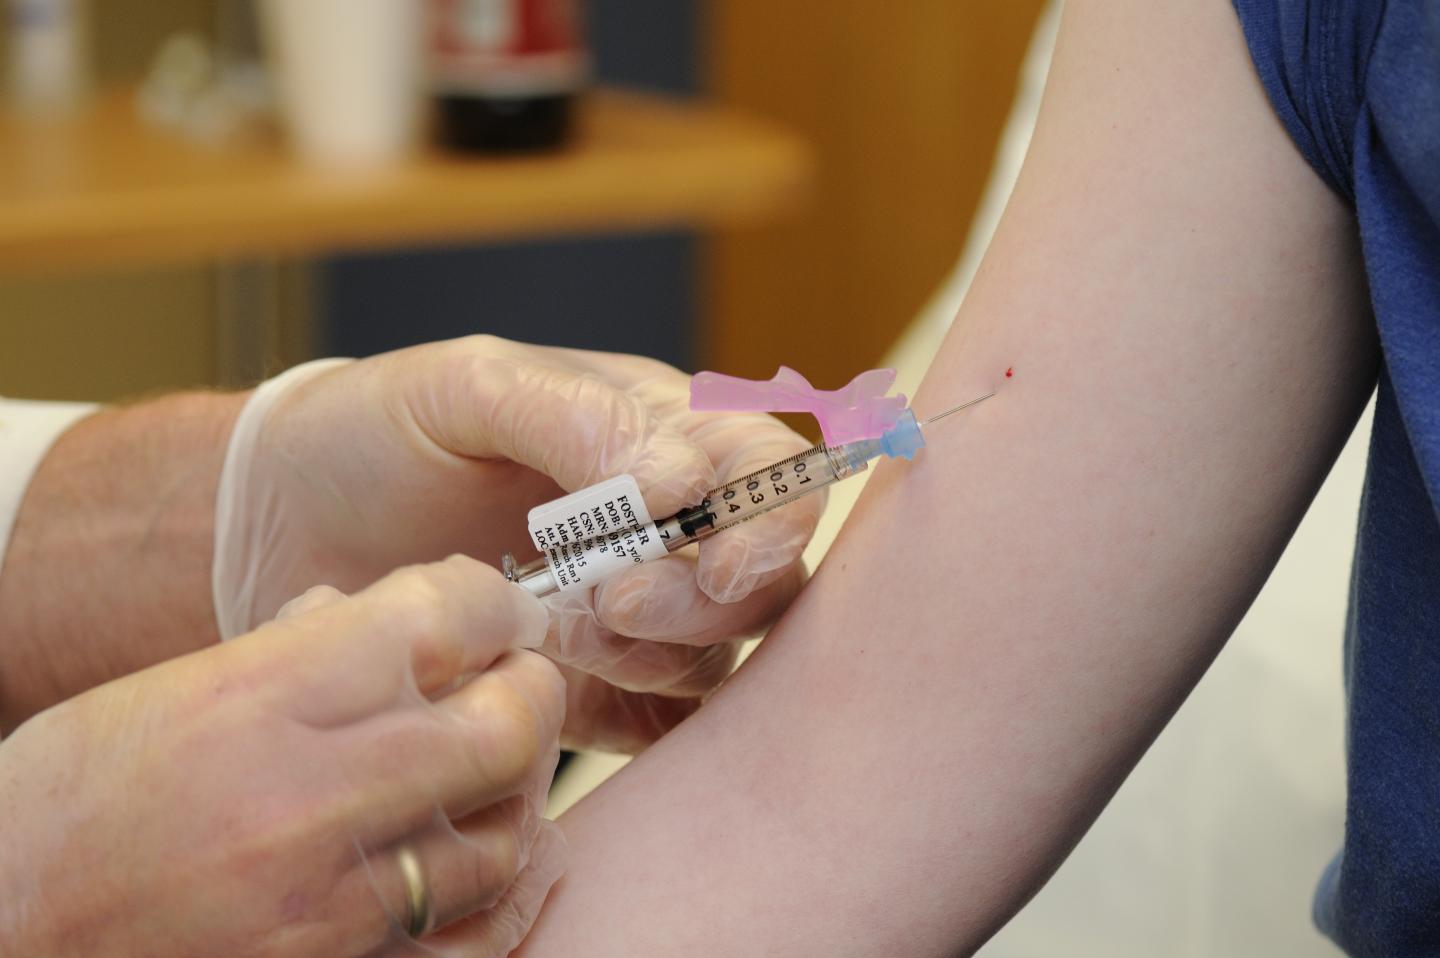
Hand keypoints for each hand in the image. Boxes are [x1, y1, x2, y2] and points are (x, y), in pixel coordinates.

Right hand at [0, 556, 565, 956]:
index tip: (502, 609)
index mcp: (259, 700)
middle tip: (525, 677)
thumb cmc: (67, 804)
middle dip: (533, 689)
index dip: (492, 603)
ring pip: (501, 837)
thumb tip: (387, 616)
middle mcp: (305, 798)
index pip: (436, 621)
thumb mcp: (170, 691)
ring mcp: (325, 899)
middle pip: (500, 728)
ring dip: (522, 789)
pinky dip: (495, 884)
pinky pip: (466, 931)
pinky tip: (484, 849)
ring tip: (503, 762)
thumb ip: (296, 650)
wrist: (4, 937)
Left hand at [214, 336, 823, 750]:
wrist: (281, 524)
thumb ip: (580, 418)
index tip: (721, 556)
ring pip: (713, 656)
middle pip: (759, 579)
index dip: (775, 519)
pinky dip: (637, 724)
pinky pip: (656, 728)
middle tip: (616, 598)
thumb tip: (684, 481)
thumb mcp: (467, 388)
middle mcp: (663, 530)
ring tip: (563, 631)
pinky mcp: (587, 690)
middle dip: (704, 598)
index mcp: (658, 434)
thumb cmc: (378, 429)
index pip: (771, 473)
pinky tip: (570, 694)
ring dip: (658, 655)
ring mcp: (628, 617)